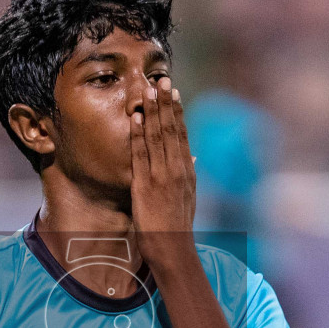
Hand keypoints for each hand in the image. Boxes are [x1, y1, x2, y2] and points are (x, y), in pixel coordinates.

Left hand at [129, 76, 196, 265]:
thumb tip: (192, 157)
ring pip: (157, 137)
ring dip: (152, 112)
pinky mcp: (145, 184)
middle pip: (171, 130)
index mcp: (186, 171)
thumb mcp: (188, 197)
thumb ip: (188, 174)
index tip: (174, 92)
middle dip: (166, 103)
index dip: (177, 111)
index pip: (182, 134)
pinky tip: (137, 118)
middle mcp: (176, 169)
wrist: (172, 248)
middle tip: (162, 80)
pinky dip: (139, 135)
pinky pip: (141, 155)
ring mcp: (161, 176)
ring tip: (148, 90)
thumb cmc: (177, 225)